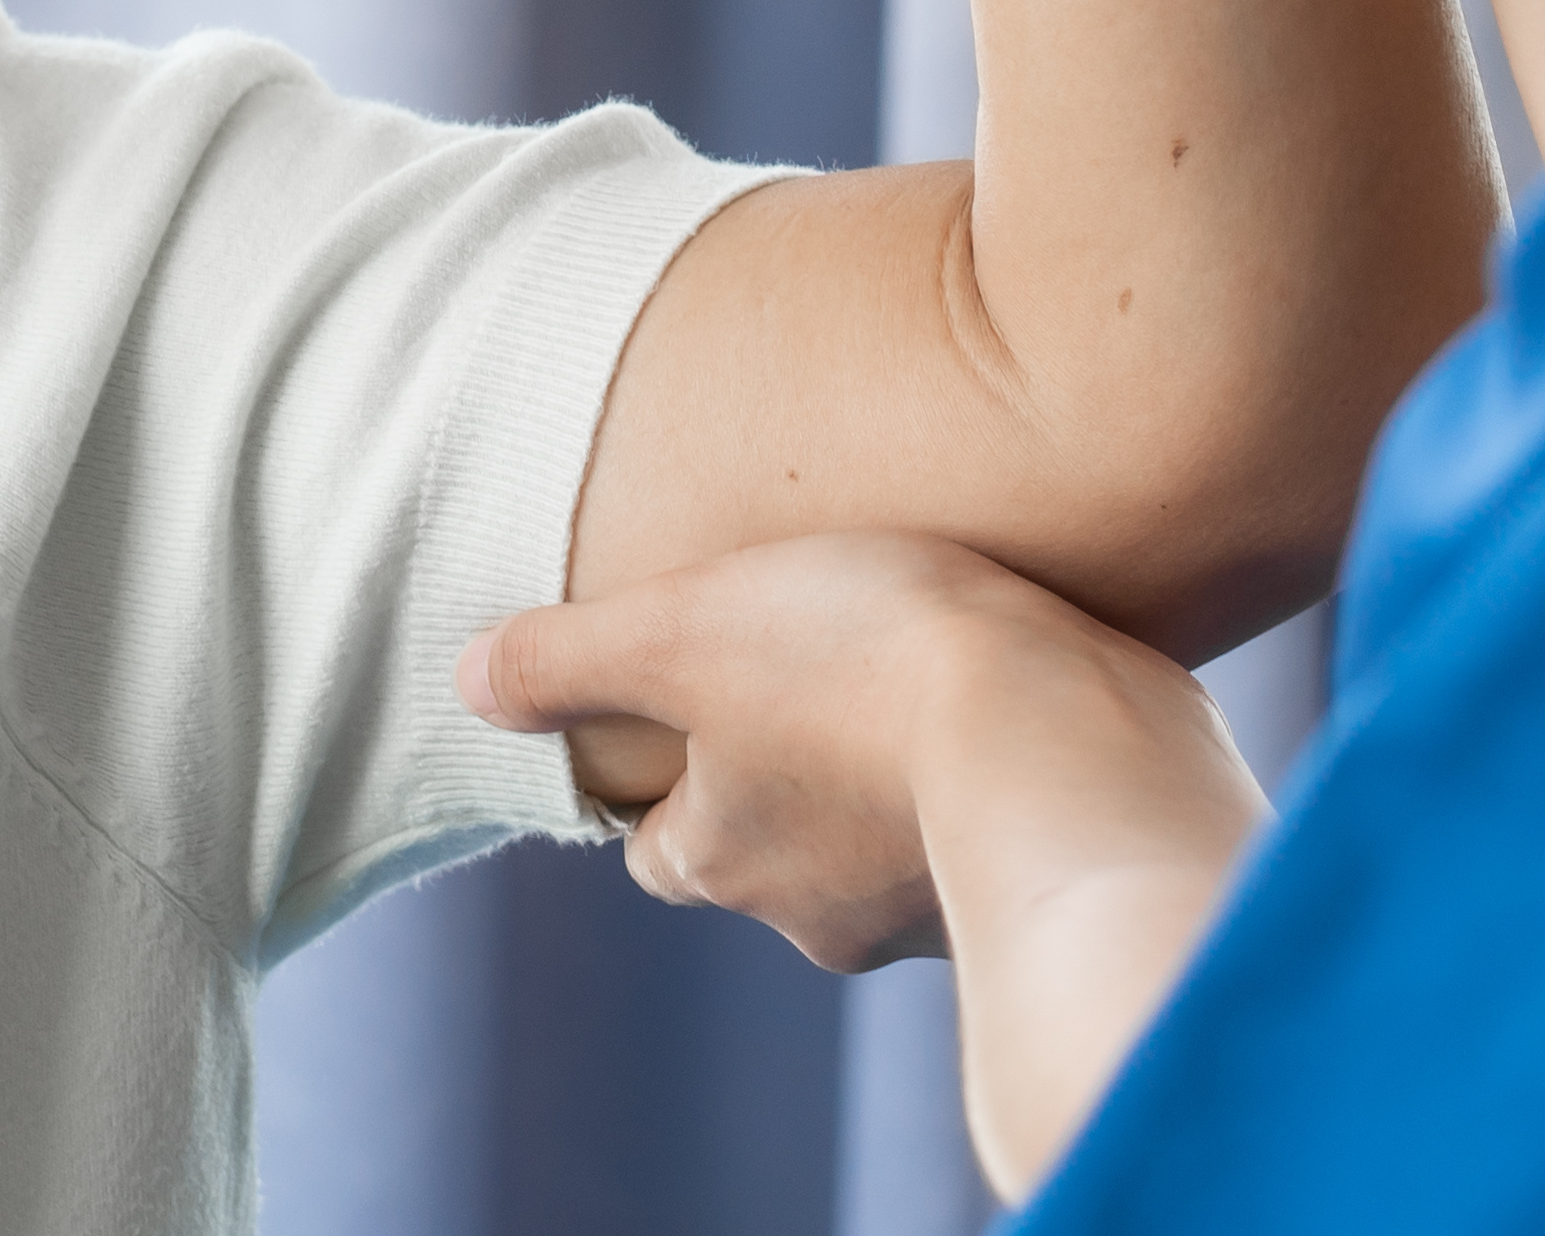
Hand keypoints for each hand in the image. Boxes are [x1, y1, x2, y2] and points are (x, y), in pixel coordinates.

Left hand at [466, 533, 1271, 1190]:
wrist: (1075, 746)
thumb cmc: (867, 672)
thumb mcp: (683, 629)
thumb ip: (567, 660)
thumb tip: (470, 684)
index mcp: (719, 859)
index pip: (656, 838)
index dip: (661, 768)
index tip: (690, 693)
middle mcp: (817, 915)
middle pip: (771, 844)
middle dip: (784, 770)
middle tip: (812, 667)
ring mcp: (933, 911)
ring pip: (881, 839)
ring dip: (891, 771)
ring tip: (919, 671)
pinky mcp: (1032, 885)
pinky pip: (987, 826)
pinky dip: (986, 776)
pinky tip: (1011, 704)